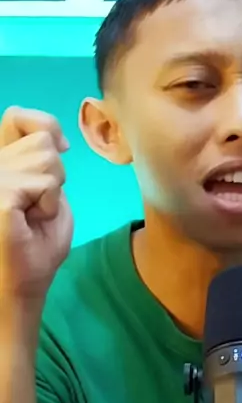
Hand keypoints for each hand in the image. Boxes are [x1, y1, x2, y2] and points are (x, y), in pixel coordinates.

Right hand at [0, 106, 73, 301]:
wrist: (21, 286)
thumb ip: (48, 163)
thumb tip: (57, 139)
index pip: (17, 116)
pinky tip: (30, 223)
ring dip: (51, 194)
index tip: (62, 148)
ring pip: (48, 160)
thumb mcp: (51, 196)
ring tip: (32, 216)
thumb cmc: (35, 248)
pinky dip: (48, 205)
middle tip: (36, 208)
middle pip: (43, 141)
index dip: (45, 126)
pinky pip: (45, 183)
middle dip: (54, 177)